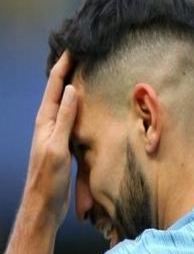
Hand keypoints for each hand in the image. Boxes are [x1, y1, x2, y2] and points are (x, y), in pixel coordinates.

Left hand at [25, 51, 76, 226]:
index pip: (54, 86)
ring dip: (73, 85)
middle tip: (82, 53)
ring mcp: (56, 131)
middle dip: (67, 70)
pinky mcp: (64, 141)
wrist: (43, 206)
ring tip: (87, 71)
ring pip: (65, 101)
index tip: (73, 47)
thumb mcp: (57, 147)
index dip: (63, 65)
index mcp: (45, 120)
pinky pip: (72, 116)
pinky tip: (89, 103)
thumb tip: (72, 90)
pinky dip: (80, 104)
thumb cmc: (47, 179)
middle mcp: (49, 122)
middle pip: (58, 89)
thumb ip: (64, 119)